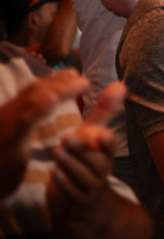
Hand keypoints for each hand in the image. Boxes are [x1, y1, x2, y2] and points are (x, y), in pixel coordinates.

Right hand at [0, 69, 86, 198]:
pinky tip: (53, 101)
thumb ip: (32, 124)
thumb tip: (49, 106)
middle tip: (81, 77)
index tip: (73, 74)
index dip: (53, 81)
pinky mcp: (8, 141)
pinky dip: (39, 109)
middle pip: (35, 90)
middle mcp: (8, 115)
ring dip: (57, 88)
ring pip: (31, 100)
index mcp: (12, 115)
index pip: (33, 91)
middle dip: (59, 81)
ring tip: (78, 83)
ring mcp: (7, 125)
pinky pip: (24, 121)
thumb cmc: (1, 164)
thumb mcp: (17, 141)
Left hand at [46, 81, 123, 219]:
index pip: (111, 146)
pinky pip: (73, 192)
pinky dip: (65, 184)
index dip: (107, 142)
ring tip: (56, 152)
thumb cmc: (87, 160)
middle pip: (96, 161)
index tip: (102, 135)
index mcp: (106, 152)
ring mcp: (91, 186)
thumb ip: (104, 111)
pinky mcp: (78, 201)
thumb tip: (120, 84)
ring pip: (84, 176)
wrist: (85, 199)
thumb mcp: (93, 135)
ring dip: (70, 164)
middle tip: (66, 138)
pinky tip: (55, 173)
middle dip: (82, 149)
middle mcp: (102, 169)